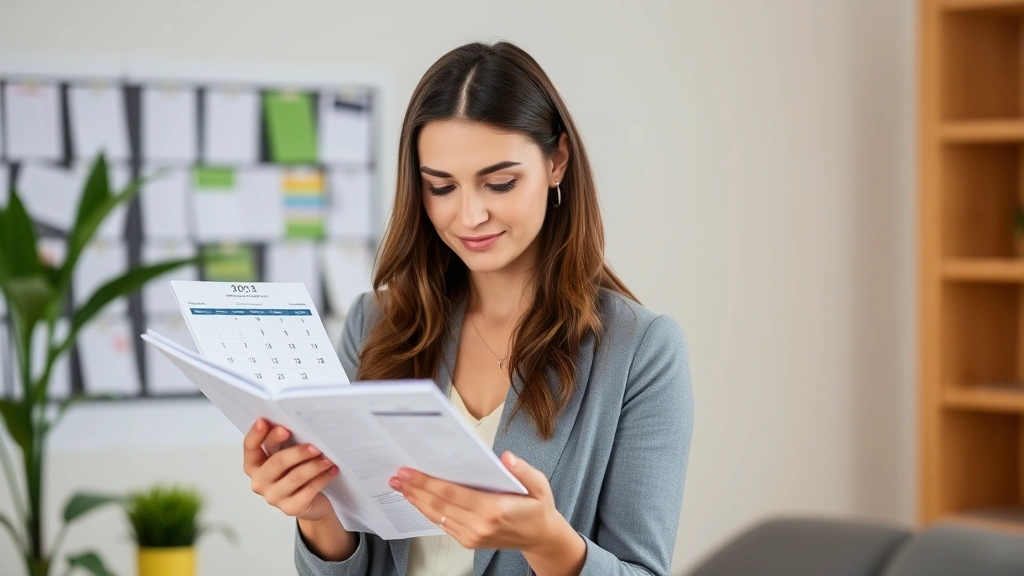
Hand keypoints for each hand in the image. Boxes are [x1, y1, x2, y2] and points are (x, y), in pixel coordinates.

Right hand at [242, 418, 338, 521]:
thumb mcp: (287, 455)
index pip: (250, 447)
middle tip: (314, 445)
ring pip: (296, 476)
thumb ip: (284, 442)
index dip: (256, 434)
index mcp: (254, 465)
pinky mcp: (291, 508)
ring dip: (314, 465)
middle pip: (277, 462)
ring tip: (329, 457)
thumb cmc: (296, 471)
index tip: (265, 421)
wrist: (310, 502)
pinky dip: (322, 477)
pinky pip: (309, 490)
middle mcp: (259, 482)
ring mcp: (274, 497)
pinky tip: (332, 469)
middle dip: (297, 452)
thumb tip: (299, 424)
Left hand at [390, 451, 560, 551]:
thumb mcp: (539, 485)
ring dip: (416, 501)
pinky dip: (427, 512)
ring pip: (437, 517)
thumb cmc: (537, 508)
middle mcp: (480, 525)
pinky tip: (417, 500)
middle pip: (439, 505)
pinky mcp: (469, 540)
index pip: (452, 494)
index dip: (427, 483)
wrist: (540, 537)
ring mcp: (473, 536)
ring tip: (400, 487)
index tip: (409, 472)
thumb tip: (506, 458)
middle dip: (414, 489)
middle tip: (396, 476)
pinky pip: (443, 524)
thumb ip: (523, 471)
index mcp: (494, 509)